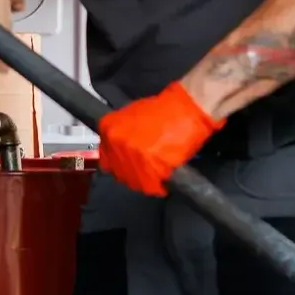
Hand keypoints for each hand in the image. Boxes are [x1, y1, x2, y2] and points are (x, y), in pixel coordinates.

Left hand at [97, 82, 222, 196]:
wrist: (188, 108)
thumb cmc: (165, 109)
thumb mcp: (133, 114)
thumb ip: (121, 132)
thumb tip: (118, 148)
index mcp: (108, 129)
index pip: (106, 157)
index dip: (119, 163)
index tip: (129, 164)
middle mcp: (115, 143)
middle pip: (119, 171)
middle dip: (133, 172)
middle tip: (146, 170)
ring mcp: (131, 157)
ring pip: (133, 181)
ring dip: (145, 181)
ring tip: (157, 175)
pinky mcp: (150, 169)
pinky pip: (150, 186)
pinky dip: (158, 186)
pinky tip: (164, 181)